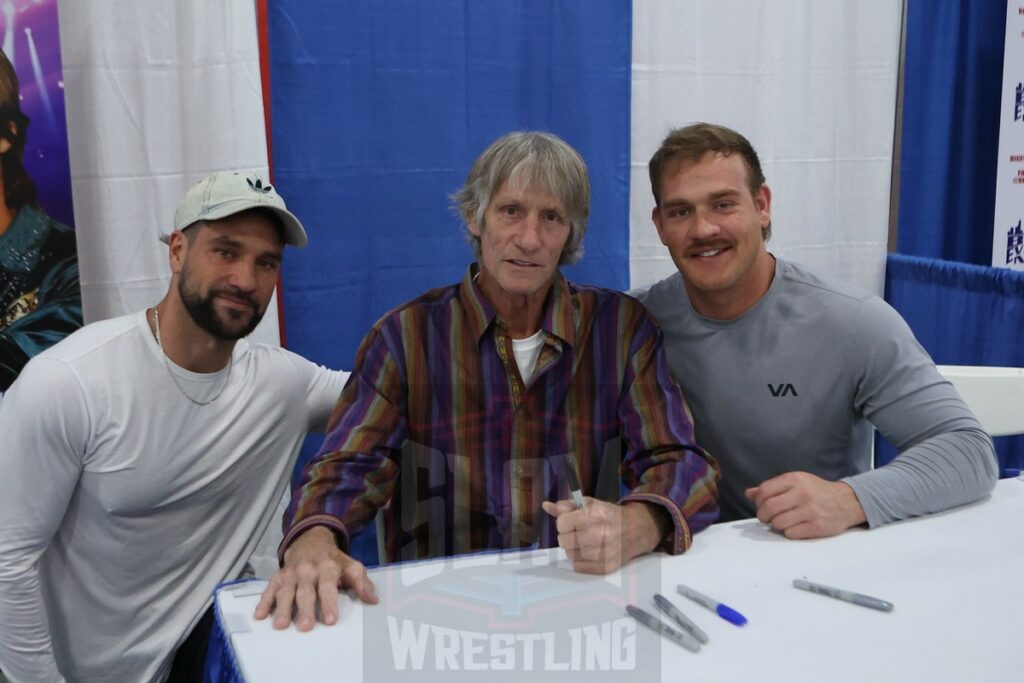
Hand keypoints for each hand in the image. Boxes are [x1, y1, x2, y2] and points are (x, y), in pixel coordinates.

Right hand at [253, 526, 377, 630]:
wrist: (310, 539)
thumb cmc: (333, 560)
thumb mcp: (351, 566)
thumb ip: (361, 582)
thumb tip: (373, 600)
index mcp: (327, 567)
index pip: (328, 587)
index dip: (330, 603)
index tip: (331, 620)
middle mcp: (307, 570)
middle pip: (306, 592)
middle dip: (305, 609)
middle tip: (305, 627)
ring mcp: (291, 573)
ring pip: (286, 591)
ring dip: (282, 608)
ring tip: (280, 625)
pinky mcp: (278, 576)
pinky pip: (269, 589)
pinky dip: (264, 601)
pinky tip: (259, 615)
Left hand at [541, 499, 664, 573]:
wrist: (635, 530)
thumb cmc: (608, 515)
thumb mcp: (589, 504)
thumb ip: (566, 506)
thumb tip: (546, 506)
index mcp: (593, 515)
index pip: (561, 524)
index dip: (563, 522)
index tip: (571, 522)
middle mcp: (598, 534)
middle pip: (563, 541)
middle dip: (567, 536)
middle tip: (577, 532)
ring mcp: (602, 553)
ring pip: (569, 555)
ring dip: (573, 548)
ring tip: (584, 541)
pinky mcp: (605, 567)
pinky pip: (578, 567)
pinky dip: (580, 560)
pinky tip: (589, 551)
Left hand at [745, 472, 866, 538]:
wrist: (848, 501)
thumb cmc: (817, 491)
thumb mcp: (797, 482)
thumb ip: (773, 487)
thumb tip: (749, 493)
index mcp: (795, 479)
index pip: (764, 491)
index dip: (758, 501)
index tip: (761, 506)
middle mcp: (802, 493)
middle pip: (769, 508)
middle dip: (763, 516)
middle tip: (766, 518)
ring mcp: (810, 510)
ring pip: (778, 523)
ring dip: (776, 525)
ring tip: (783, 522)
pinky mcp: (817, 526)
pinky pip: (790, 534)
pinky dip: (789, 533)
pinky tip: (795, 528)